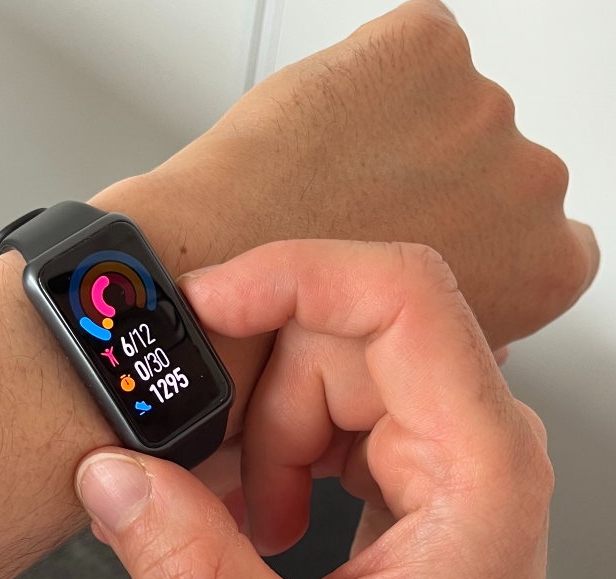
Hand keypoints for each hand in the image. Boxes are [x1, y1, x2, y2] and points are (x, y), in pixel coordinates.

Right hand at [75, 240, 551, 578]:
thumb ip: (193, 564)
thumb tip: (115, 479)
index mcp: (479, 467)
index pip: (401, 294)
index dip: (293, 275)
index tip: (206, 302)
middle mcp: (474, 438)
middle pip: (342, 336)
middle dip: (255, 399)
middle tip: (206, 472)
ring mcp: (445, 447)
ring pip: (324, 368)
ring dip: (260, 435)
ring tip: (244, 519)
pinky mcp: (412, 464)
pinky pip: (328, 408)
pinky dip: (275, 448)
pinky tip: (262, 512)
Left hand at [96, 0, 597, 350]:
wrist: (217, 272)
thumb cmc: (295, 325)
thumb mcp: (412, 342)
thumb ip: (459, 304)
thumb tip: (462, 293)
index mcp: (550, 264)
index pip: (537, 231)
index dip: (469, 231)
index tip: (421, 234)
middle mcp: (534, 182)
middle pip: (488, 161)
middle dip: (431, 176)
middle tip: (357, 204)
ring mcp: (482, 109)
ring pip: (441, 103)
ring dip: (393, 125)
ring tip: (325, 173)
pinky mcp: (425, 50)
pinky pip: (404, 48)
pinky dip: (363, 75)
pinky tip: (319, 125)